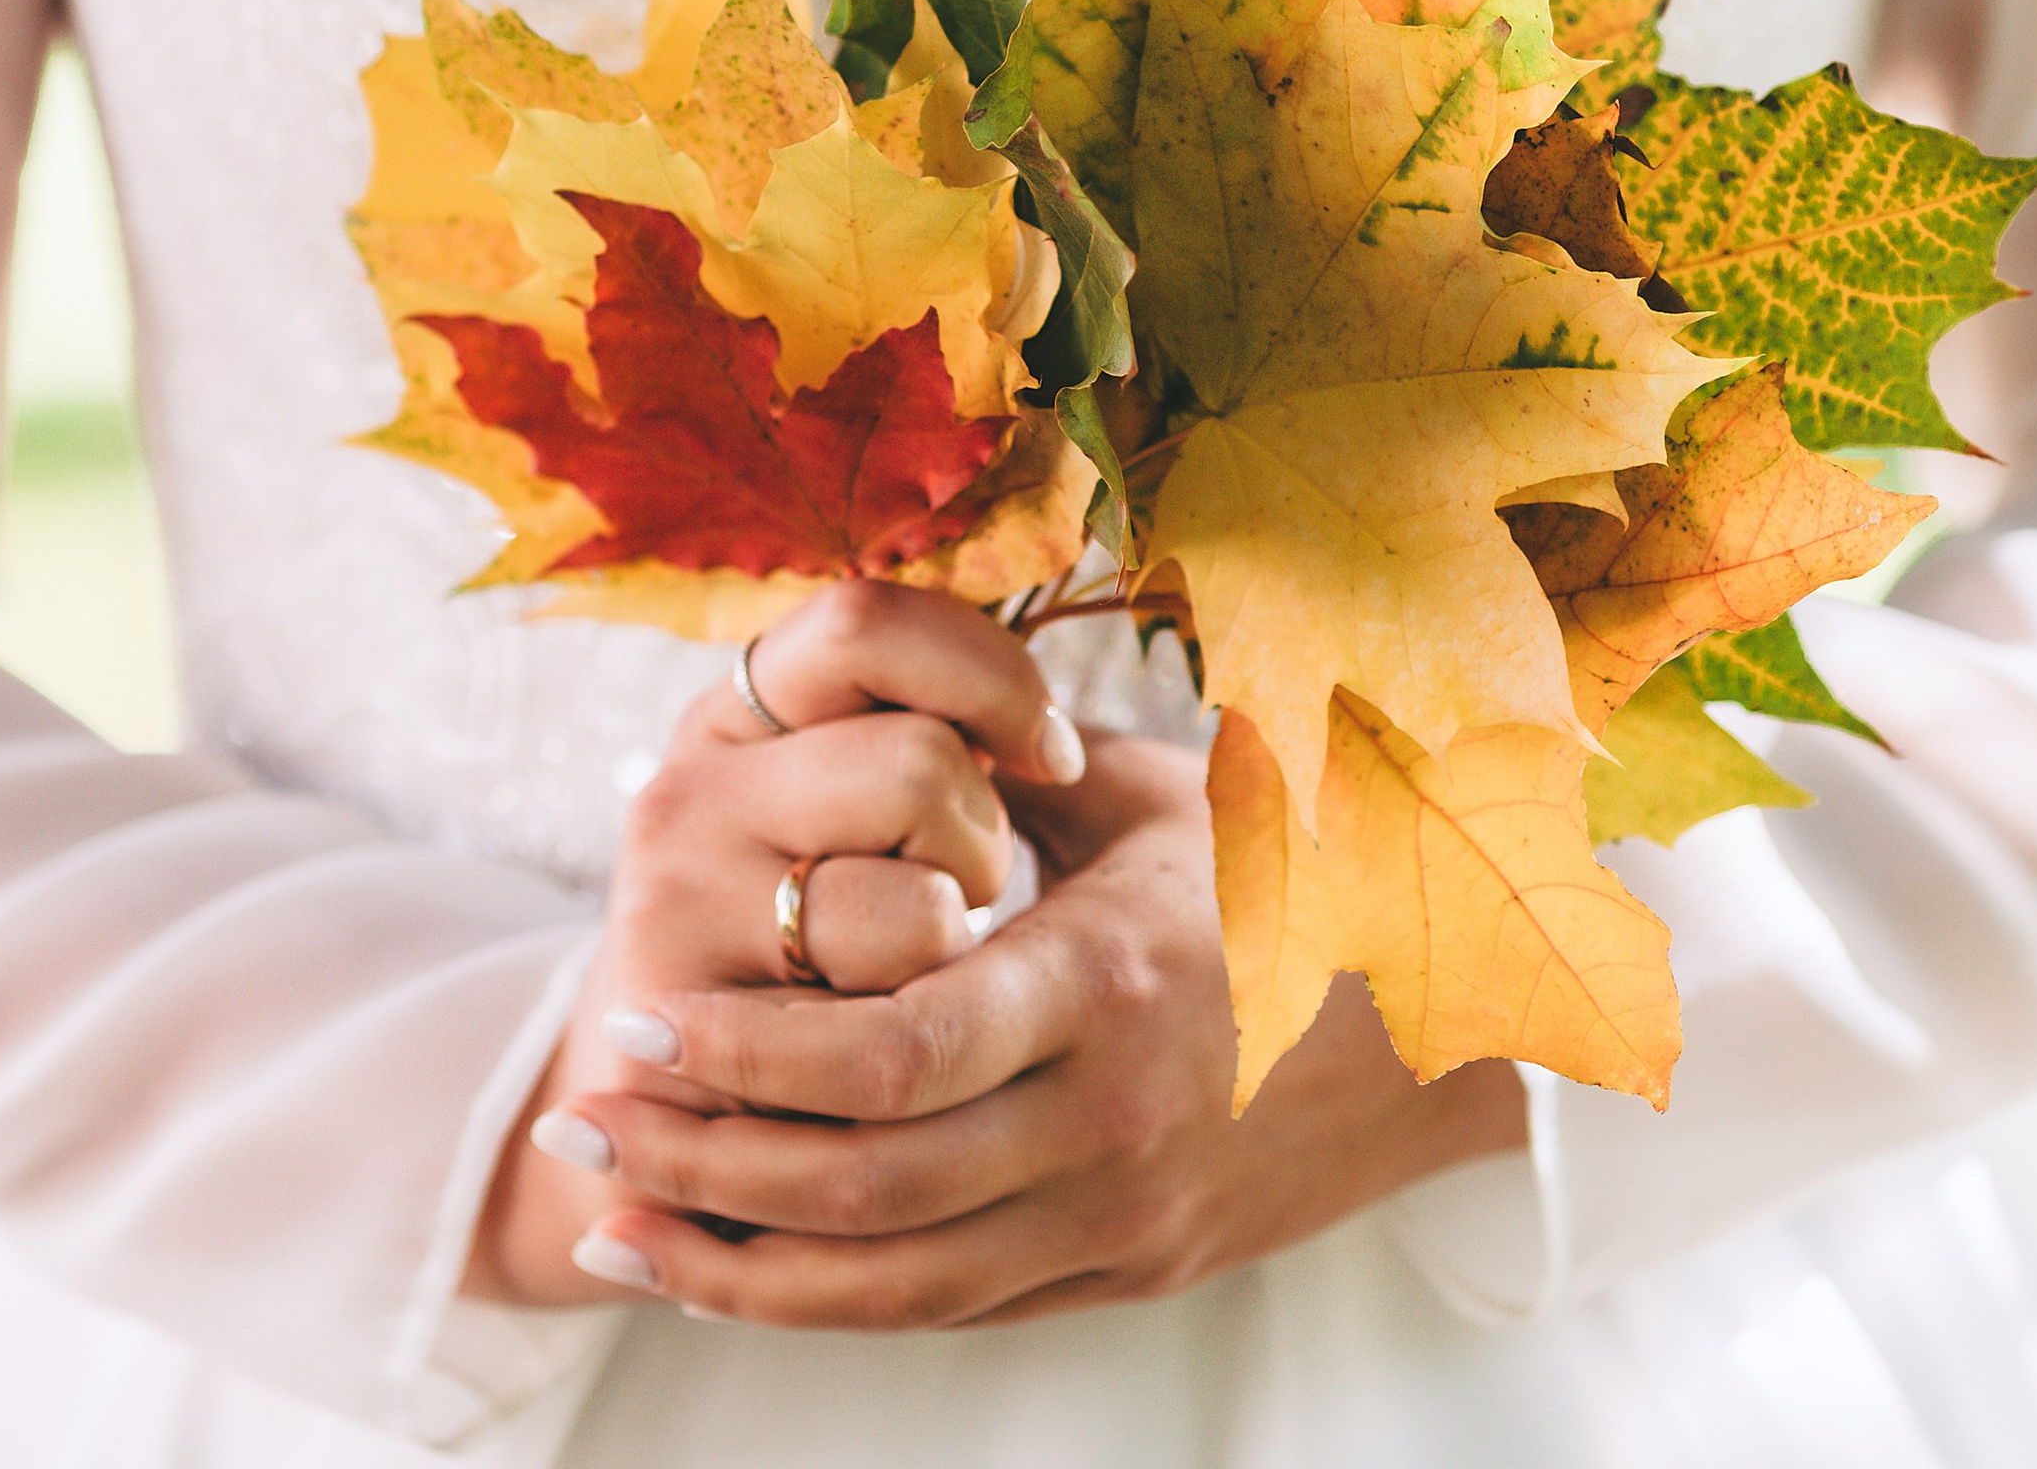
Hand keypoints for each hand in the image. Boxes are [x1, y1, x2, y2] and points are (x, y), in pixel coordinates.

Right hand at [467, 581, 1085, 1305]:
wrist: (678, 1109)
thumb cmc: (822, 933)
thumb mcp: (850, 806)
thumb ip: (924, 730)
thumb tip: (1057, 741)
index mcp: (738, 713)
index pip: (867, 624)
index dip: (992, 677)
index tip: (1051, 755)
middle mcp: (687, 792)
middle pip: (920, 763)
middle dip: (982, 841)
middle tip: (953, 895)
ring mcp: (676, 912)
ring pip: (920, 907)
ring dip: (951, 954)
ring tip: (900, 974)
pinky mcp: (688, 1037)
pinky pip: (886, 1029)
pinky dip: (912, 1039)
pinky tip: (863, 1041)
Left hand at [551, 731, 1527, 1327]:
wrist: (1449, 1018)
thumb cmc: (1285, 865)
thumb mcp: (1146, 800)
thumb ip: (1004, 780)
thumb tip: (849, 727)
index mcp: (1112, 981)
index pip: (895, 1054)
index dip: (747, 1053)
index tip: (637, 1013)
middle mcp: (1113, 1121)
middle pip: (866, 1185)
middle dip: (703, 1156)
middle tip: (587, 1109)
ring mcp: (1122, 1218)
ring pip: (892, 1280)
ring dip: (735, 1257)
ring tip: (614, 1214)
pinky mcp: (1125, 1273)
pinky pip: (947, 1308)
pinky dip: (825, 1296)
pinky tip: (732, 1264)